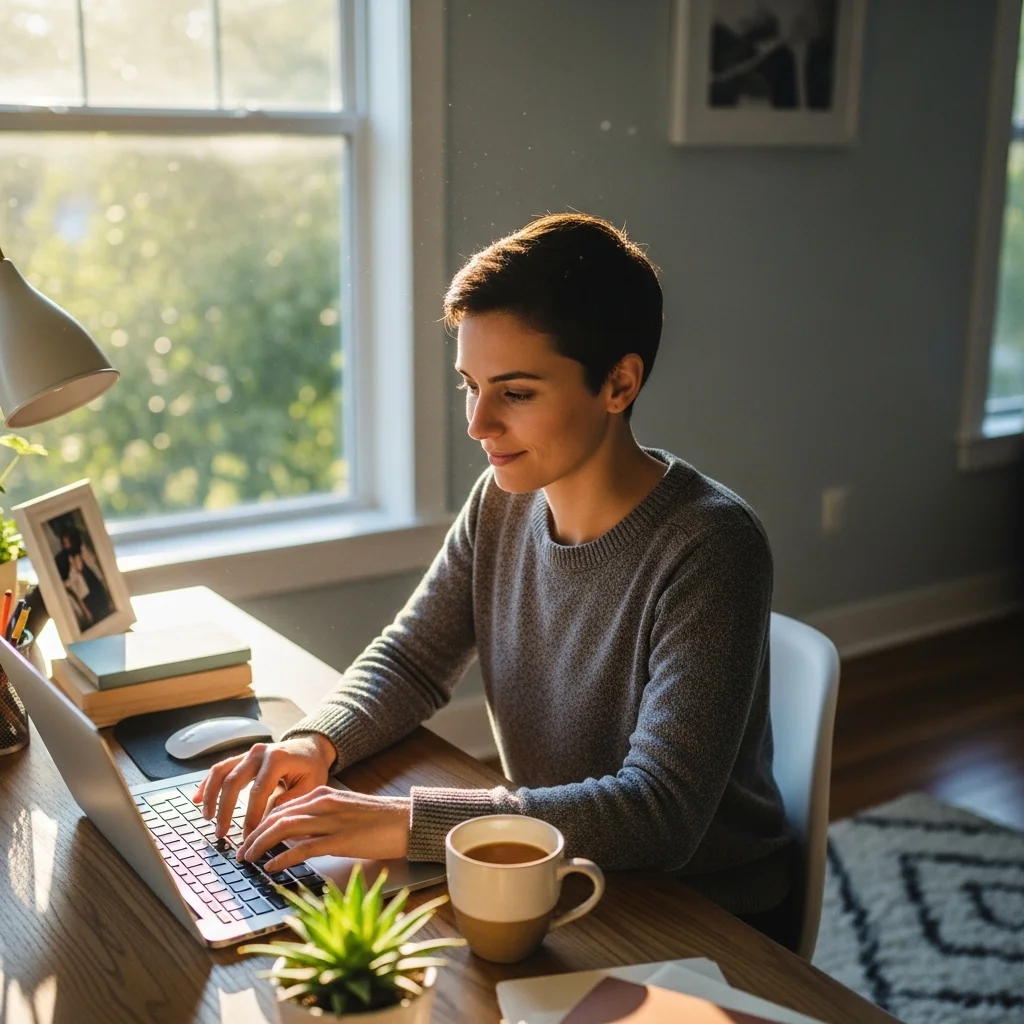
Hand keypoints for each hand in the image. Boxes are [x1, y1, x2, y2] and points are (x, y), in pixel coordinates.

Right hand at [192, 733, 336, 838]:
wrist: (311, 748)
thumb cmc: (311, 769)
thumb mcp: (311, 786)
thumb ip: (290, 802)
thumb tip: (268, 821)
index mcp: (277, 759)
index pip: (258, 792)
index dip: (250, 816)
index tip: (247, 837)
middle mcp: (259, 753)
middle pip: (233, 782)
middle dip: (225, 810)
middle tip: (221, 833)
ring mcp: (248, 753)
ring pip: (221, 772)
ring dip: (210, 796)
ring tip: (207, 818)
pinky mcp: (242, 757)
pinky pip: (219, 769)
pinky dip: (207, 783)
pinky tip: (197, 799)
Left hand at [236, 788, 411, 871]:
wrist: (407, 821)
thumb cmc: (377, 820)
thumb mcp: (343, 811)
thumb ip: (318, 818)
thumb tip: (293, 835)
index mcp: (323, 794)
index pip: (280, 807)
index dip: (259, 824)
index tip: (248, 839)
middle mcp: (323, 803)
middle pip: (276, 817)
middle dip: (253, 836)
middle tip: (240, 853)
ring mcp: (332, 821)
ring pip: (284, 829)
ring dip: (261, 845)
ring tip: (248, 860)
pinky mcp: (341, 840)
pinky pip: (304, 848)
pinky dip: (283, 857)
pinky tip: (272, 867)